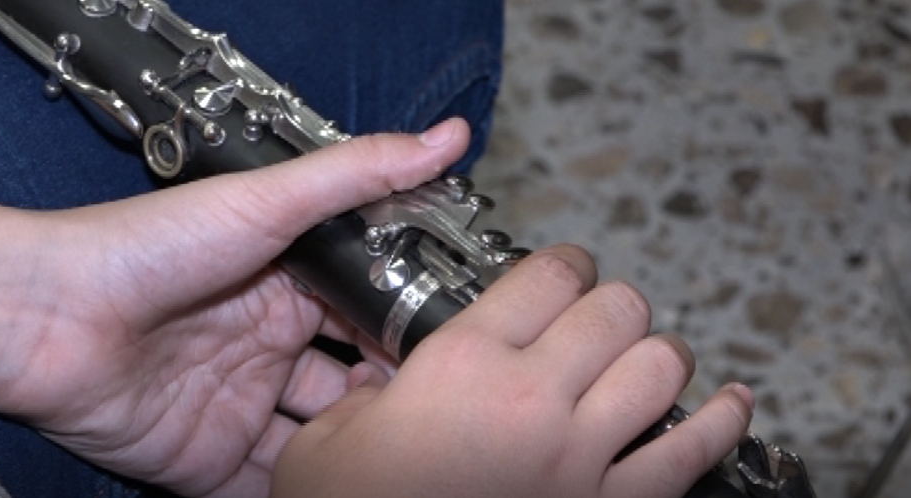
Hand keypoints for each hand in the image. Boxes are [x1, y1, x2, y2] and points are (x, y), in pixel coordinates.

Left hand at [0, 119, 468, 496]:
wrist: (47, 318)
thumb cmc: (144, 249)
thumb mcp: (265, 202)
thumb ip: (357, 176)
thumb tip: (445, 138)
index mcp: (282, 288)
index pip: (365, 315)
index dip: (408, 331)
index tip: (457, 348)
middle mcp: (264, 348)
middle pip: (351, 382)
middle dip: (390, 396)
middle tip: (435, 412)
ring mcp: (238, 407)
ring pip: (320, 440)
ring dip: (355, 449)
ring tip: (401, 456)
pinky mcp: (208, 461)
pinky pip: (269, 485)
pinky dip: (306, 489)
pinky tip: (344, 485)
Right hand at [272, 245, 753, 497]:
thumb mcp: (324, 444)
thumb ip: (360, 397)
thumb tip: (379, 382)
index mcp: (462, 366)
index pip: (548, 276)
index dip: (562, 263)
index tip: (562, 270)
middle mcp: (532, 400)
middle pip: (616, 310)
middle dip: (610, 303)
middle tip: (596, 314)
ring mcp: (581, 458)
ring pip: (661, 366)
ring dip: (657, 351)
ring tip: (645, 353)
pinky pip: (691, 453)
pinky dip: (721, 422)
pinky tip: (729, 403)